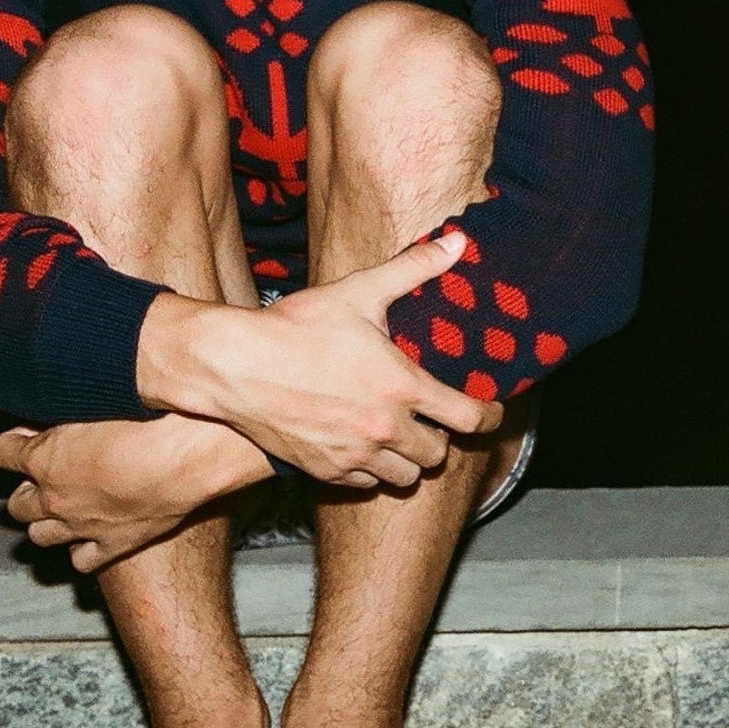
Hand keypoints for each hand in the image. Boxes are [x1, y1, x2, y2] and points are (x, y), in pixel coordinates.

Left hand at [0, 412, 272, 572]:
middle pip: (15, 504)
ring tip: (64, 503)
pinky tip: (93, 529)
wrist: (194, 452)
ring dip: (46, 520)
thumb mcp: (99, 395)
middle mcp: (55, 498)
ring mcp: (83, 527)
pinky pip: (81, 560)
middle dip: (25, 486)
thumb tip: (56, 392)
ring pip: (39, 537)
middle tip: (46, 469)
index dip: (11, 442)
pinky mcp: (115, 545)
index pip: (0, 453)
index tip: (25, 433)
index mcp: (43, 458)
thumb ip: (69, 401)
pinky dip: (81, 547)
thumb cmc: (153, 416)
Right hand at [138, 233, 504, 488]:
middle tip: (431, 419)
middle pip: (438, 454)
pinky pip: (367, 485)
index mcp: (401, 386)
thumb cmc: (296, 327)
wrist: (236, 366)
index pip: (468, 418)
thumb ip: (412, 269)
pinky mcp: (325, 472)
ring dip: (409, 459)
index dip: (489, 418)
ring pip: (405, 477)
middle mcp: (384, 428)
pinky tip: (363, 446)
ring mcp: (354, 456)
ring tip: (399, 435)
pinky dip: (372, 471)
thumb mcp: (358, 292)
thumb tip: (456, 242)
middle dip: (441, 437)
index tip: (492, 413)